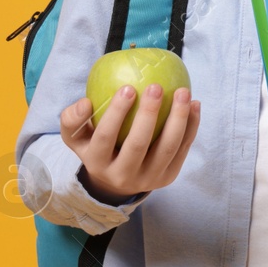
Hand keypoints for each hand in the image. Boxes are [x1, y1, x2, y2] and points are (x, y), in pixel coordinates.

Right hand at [60, 83, 200, 203]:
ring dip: (178, 119)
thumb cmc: (96, 146)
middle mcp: (122, 175)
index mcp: (97, 163)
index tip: (128, 87)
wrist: (116, 180)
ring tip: (183, 92)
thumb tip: (86, 102)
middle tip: (156, 86)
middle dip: (148, 115)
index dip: (116, 113)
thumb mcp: (76, 137)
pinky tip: (195, 104)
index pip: (105, 137)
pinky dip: (191, 126)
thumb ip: (72, 119)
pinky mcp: (168, 177)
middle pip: (138, 145)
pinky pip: (183, 149)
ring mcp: (148, 178)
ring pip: (167, 148)